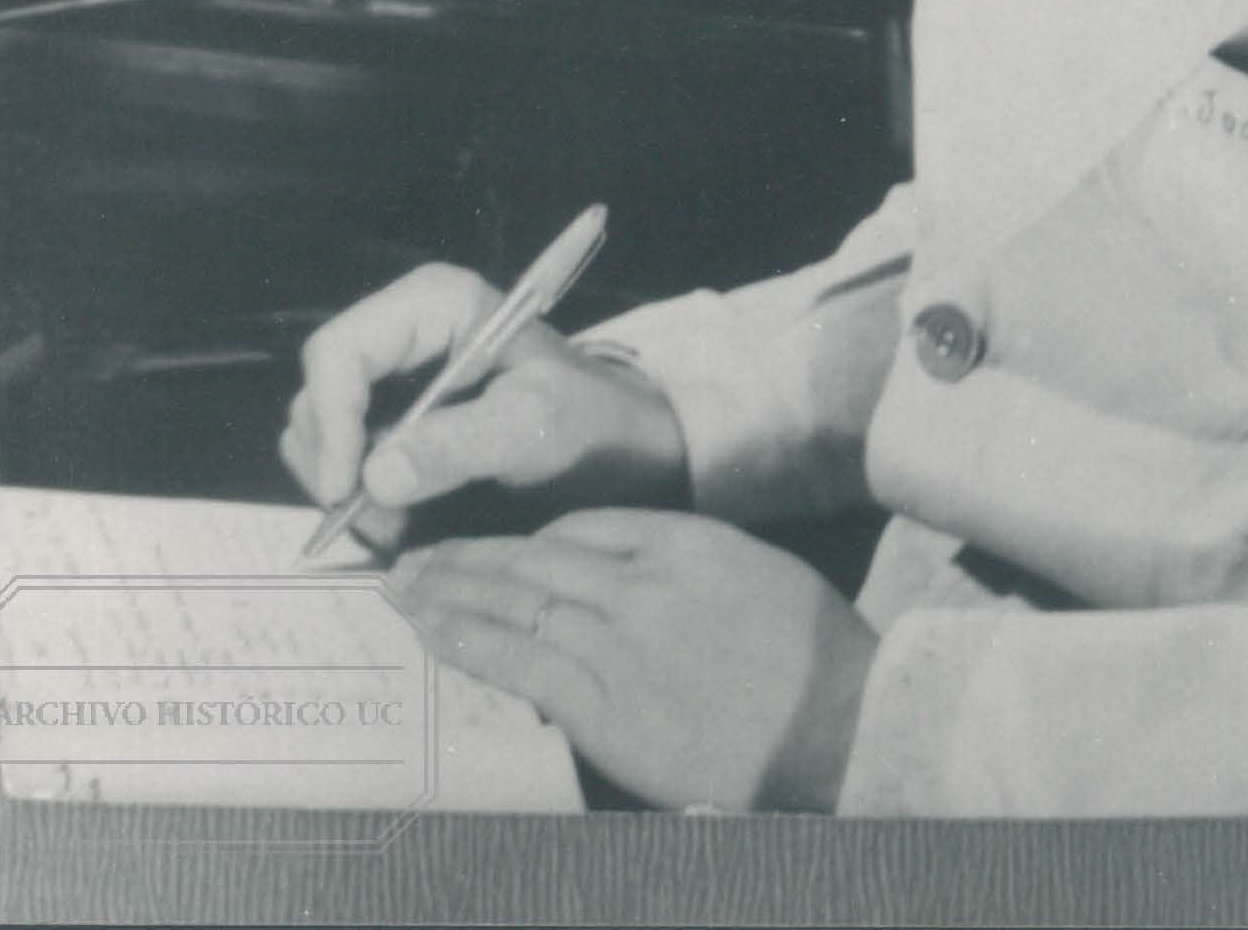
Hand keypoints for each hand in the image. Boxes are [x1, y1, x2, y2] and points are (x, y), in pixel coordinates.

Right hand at [280, 264, 688, 551]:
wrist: (622, 451)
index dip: (330, 420)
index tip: (346, 489)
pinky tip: (402, 523)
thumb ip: (460, 444)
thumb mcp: (535, 426)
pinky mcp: (394, 424)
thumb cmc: (592, 420)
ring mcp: (394, 380)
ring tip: (401, 526)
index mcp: (433, 305)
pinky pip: (344, 463)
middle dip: (338, 465)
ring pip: (320, 436)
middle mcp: (403, 334)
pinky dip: (360, 501)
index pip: (338, 352)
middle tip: (384, 523)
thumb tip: (376, 475)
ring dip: (348, 491)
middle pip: (319, 396)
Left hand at [388, 510, 878, 811]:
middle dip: (467, 557)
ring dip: (450, 592)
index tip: (493, 550)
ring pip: (514, 601)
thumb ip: (684, 562)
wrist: (841, 722)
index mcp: (682, 540)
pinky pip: (517, 659)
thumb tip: (622, 573)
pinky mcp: (603, 702)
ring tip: (406, 588)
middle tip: (416, 557)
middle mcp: (640, 579)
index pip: (581, 525)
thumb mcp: (755, 571)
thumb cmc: (813, 654)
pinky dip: (467, 640)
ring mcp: (618, 640)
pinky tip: (433, 631)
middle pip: (533, 556)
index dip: (523, 539)